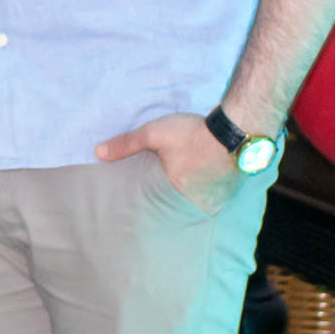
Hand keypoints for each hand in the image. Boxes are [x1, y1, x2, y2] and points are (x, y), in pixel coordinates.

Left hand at [95, 113, 239, 215]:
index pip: (156, 203)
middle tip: (163, 187)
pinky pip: (211, 197)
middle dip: (169, 196)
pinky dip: (205, 191)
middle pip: (176, 203)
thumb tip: (97, 152)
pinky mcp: (229, 194)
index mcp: (176, 194)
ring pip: (194, 202)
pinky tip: (201, 180)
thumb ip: (126, 144)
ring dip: (188, 194)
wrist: (236, 129)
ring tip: (182, 183)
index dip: (149, 198)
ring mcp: (215, 201)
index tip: (143, 194)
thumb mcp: (155, 133)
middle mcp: (197, 204)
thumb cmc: (194, 133)